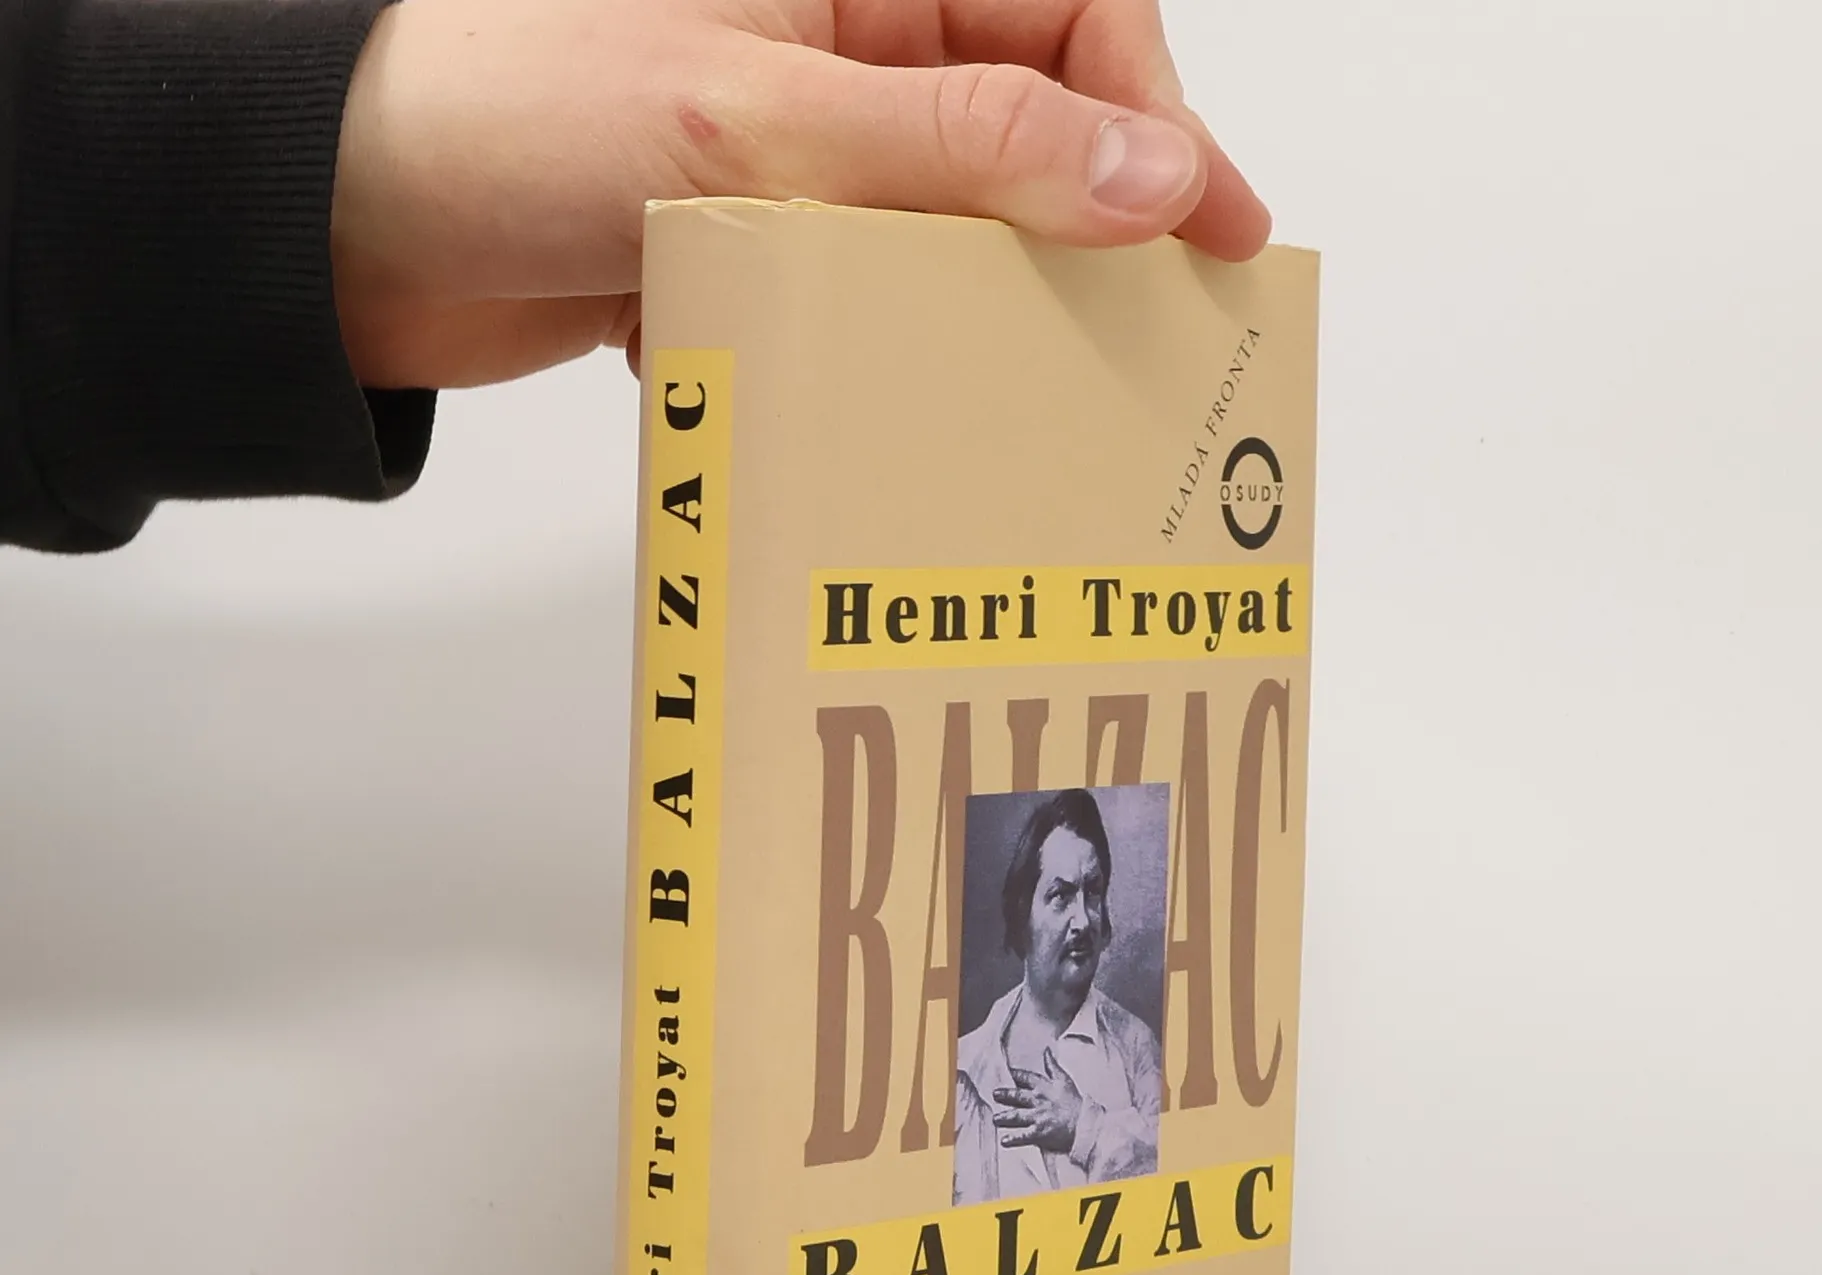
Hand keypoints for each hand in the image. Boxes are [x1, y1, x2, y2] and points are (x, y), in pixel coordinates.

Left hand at [331, 0, 1271, 390]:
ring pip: (951, 218)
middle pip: (1025, 119)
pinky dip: (893, 345)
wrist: (334, 223)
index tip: (1205, 225)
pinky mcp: (750, 234)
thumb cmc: (506, 115)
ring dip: (989, 304)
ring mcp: (792, 140)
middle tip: (1150, 334)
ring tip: (1037, 395)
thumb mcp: (760, 120)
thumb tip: (1149, 173)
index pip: (1065, 10)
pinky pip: (867, 285)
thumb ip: (965, 148)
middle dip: (1088, 223)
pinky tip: (913, 406)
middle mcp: (834, 36)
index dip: (1152, 112)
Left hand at [992, 1049, 1084, 1154]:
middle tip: (995, 1094)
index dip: (1016, 1074)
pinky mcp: (1040, 1132)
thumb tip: (1046, 1051)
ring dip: (1004, 1117)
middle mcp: (1038, 1101)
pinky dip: (1013, 1138)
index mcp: (1044, 1087)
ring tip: (996, 1119)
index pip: (1027, 1078)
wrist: (1085, 1124)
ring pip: (1016, 1115)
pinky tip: (1004, 1140)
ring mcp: (1038, 1117)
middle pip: (1017, 1096)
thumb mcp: (1064, 1081)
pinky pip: (1023, 1135)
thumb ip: (1053, 1066)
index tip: (1007, 1072)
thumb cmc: (1076, 1103)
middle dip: (1005, 1094)